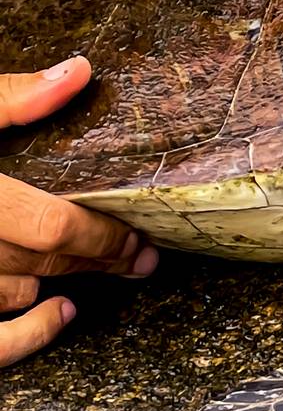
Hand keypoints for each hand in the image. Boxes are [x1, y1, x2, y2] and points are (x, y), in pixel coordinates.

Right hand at [0, 57, 157, 366]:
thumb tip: (77, 74)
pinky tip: (59, 314)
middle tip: (140, 253)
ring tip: (101, 263)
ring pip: (10, 291)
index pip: (49, 224)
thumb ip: (4, 98)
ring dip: (59, 277)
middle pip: (40, 257)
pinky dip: (24, 336)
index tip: (138, 230)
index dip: (103, 232)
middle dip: (99, 255)